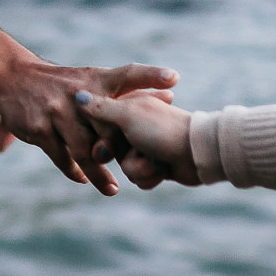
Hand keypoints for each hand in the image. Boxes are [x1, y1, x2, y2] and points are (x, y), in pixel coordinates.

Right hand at [0, 61, 178, 195]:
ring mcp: (57, 112)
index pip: (128, 74)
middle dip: (121, 148)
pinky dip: (74, 170)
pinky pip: (61, 157)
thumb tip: (171, 95)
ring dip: (99, 173)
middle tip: (139, 168)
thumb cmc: (61, 85)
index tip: (174, 79)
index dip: (150, 76)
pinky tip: (84, 179)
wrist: (12, 79)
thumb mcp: (90, 79)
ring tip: (113, 189)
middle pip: (108, 125)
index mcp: (95, 79)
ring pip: (84, 149)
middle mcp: (78, 94)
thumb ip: (125, 92)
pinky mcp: (39, 129)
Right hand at [74, 88, 197, 187]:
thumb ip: (100, 108)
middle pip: (109, 148)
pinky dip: (148, 177)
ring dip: (139, 168)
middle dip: (123, 155)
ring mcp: (143, 145)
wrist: (197, 153)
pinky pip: (137, 177)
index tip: (111, 137)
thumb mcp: (127, 114)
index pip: (103, 119)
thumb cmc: (162, 128)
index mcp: (128, 106)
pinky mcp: (151, 164)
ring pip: (123, 165)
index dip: (104, 133)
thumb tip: (78, 98)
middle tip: (138, 150)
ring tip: (156, 161)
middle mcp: (133, 124)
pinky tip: (162, 171)